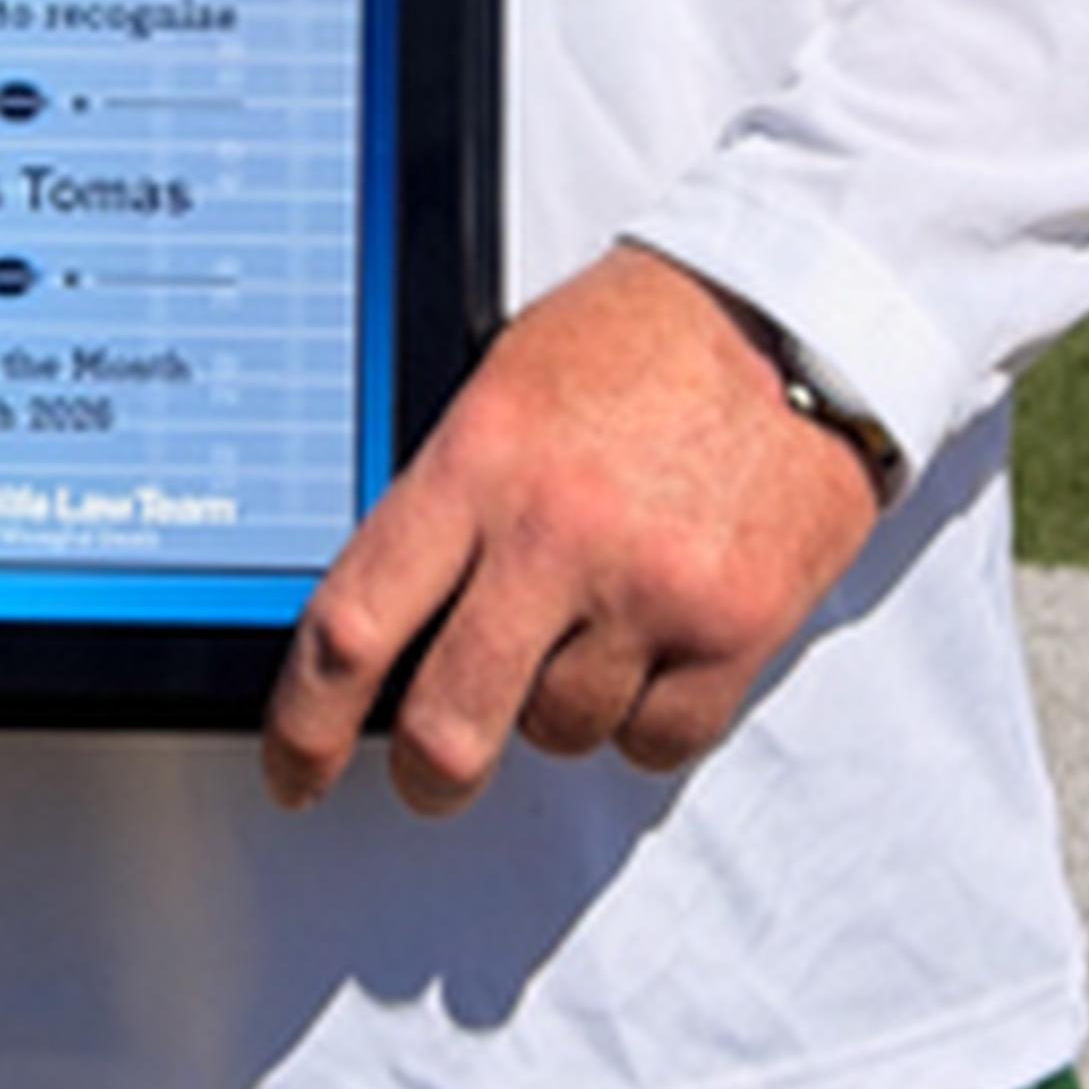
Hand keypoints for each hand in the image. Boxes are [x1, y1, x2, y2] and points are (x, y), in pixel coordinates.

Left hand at [258, 244, 880, 819]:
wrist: (792, 314)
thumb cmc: (645, 336)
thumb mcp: (506, 383)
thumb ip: (448, 496)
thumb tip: (389, 613)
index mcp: (480, 459)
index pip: (354, 624)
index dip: (305, 724)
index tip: (296, 768)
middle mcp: (556, 532)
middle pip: (451, 723)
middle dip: (431, 773)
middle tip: (433, 774)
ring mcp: (649, 588)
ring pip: (561, 733)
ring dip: (560, 705)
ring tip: (592, 620)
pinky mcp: (735, 629)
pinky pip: (656, 741)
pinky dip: (645, 715)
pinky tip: (653, 641)